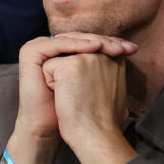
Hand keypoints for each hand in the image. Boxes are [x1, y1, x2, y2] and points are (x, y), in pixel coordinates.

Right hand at [10, 34, 136, 163]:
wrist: (49, 125)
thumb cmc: (73, 109)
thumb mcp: (94, 81)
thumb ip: (106, 63)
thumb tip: (131, 49)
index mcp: (64, 51)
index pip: (90, 40)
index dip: (111, 44)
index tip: (132, 49)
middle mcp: (52, 46)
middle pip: (83, 37)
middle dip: (106, 42)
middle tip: (125, 47)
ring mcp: (40, 47)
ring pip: (73, 38)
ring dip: (95, 41)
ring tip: (114, 47)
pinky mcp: (31, 51)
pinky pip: (59, 44)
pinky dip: (78, 45)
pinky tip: (95, 48)